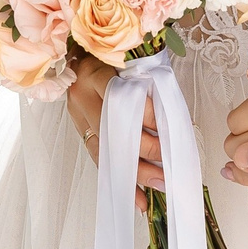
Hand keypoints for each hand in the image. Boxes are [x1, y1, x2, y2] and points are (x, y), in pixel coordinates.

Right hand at [65, 58, 164, 192]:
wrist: (74, 51)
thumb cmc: (108, 52)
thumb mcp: (124, 58)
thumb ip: (143, 81)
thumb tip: (173, 115)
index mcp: (93, 73)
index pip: (121, 99)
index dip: (145, 116)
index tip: (167, 127)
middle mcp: (81, 96)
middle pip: (114, 131)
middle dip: (145, 151)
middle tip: (169, 165)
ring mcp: (77, 114)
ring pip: (106, 150)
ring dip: (134, 172)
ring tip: (157, 186)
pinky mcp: (79, 128)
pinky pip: (99, 158)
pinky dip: (119, 179)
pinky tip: (135, 197)